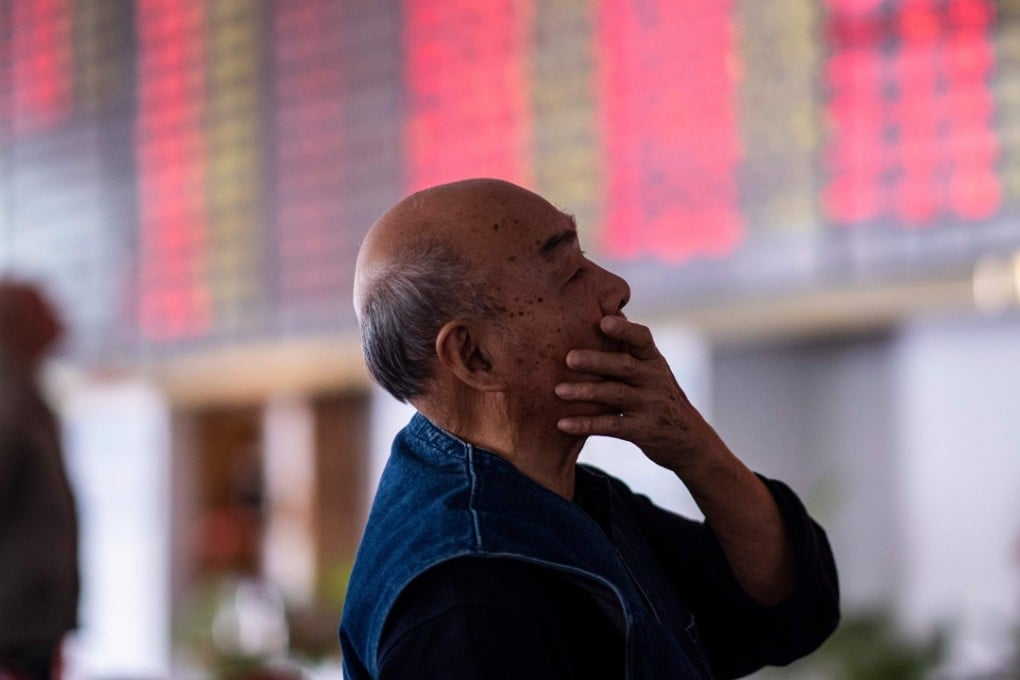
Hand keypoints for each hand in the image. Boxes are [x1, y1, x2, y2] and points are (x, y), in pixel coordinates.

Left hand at [555, 315, 722, 472]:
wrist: (688, 438)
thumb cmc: (657, 394)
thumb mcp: (650, 368)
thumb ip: (629, 346)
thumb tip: (606, 310)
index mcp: (653, 359)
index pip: (642, 339)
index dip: (624, 330)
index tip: (603, 321)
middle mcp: (654, 379)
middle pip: (625, 366)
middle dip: (597, 361)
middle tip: (569, 358)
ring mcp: (651, 405)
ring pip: (616, 395)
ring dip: (587, 392)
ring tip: (558, 390)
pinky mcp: (643, 431)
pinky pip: (612, 426)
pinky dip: (587, 424)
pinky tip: (562, 423)